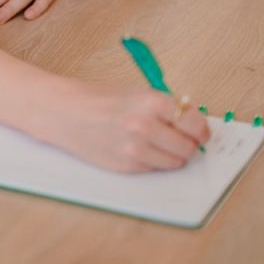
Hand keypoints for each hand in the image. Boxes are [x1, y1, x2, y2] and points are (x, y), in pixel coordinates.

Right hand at [43, 85, 210, 171]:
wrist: (64, 112)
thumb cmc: (97, 99)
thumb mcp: (135, 93)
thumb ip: (164, 108)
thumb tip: (193, 124)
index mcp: (152, 102)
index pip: (195, 124)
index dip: (199, 129)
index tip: (199, 131)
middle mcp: (146, 127)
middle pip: (188, 147)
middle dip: (186, 144)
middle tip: (176, 137)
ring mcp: (135, 149)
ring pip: (175, 163)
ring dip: (170, 155)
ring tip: (153, 142)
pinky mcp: (126, 166)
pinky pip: (154, 169)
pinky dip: (151, 161)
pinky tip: (134, 147)